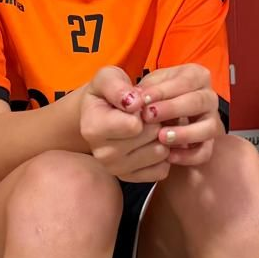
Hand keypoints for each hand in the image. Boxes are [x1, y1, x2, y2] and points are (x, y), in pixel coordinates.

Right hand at [81, 66, 170, 181]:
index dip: (144, 108)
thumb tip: (134, 103)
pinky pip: (162, 170)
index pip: (134, 125)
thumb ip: (117, 86)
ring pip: (160, 153)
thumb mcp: (108, 78)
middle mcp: (102, 154)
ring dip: (163, 136)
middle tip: (148, 114)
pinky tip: (153, 142)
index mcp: (93, 128)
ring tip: (152, 126)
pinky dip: (165, 155)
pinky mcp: (133, 179)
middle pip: (150, 137)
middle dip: (156, 120)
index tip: (139, 102)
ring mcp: (117, 170)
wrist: (105, 114)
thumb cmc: (108, 93)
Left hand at [137, 64, 222, 166]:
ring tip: (161, 137)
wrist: (161, 116)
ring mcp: (212, 121)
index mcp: (198, 76)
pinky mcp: (209, 143)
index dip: (164, 90)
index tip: (143, 99)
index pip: (185, 81)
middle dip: (173, 109)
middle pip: (199, 101)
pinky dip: (188, 156)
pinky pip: (205, 151)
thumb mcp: (149, 86)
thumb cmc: (156, 96)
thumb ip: (143, 90)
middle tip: (149, 116)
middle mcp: (209, 97)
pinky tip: (169, 156)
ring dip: (185, 133)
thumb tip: (136, 99)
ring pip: (209, 127)